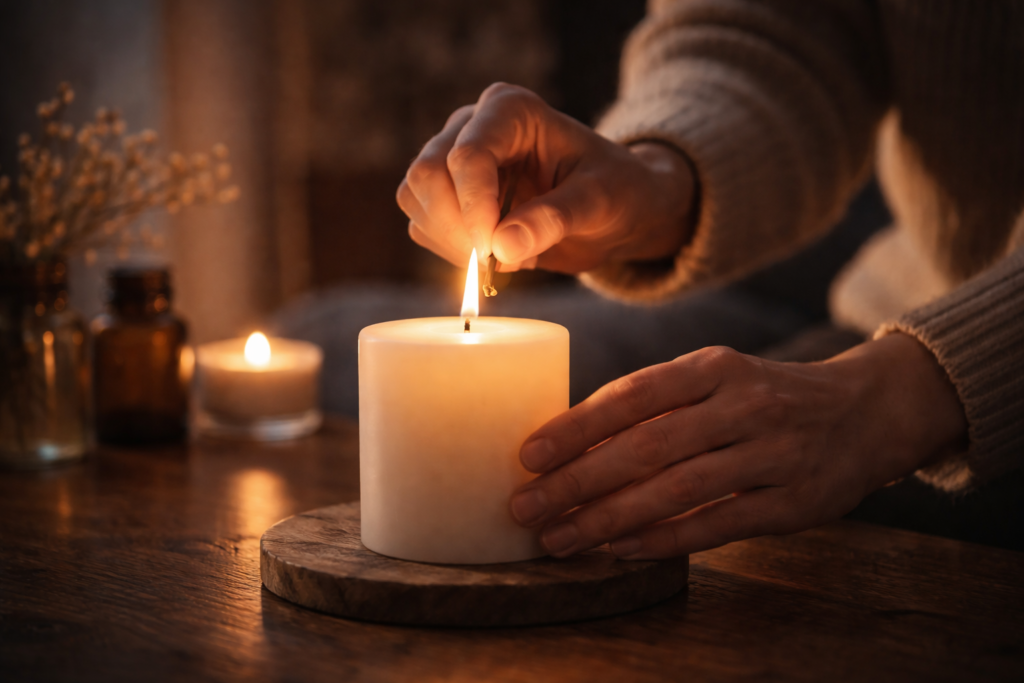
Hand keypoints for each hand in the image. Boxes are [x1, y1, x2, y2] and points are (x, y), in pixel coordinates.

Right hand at [396, 83, 695, 271]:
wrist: (613, 211)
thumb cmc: (615, 192)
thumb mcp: (599, 202)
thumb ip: (554, 220)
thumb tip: (500, 248)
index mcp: (510, 111)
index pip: (467, 155)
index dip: (474, 208)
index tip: (494, 250)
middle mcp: (472, 126)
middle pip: (427, 174)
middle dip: (457, 227)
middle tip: (500, 259)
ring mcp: (451, 158)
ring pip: (415, 199)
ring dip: (452, 242)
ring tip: (510, 255)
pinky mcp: (444, 195)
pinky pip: (422, 225)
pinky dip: (451, 252)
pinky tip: (498, 255)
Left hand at [509, 334, 967, 558]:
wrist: (865, 411)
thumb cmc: (766, 396)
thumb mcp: (718, 379)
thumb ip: (658, 403)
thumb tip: (573, 437)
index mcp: (716, 367)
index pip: (635, 393)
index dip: (579, 424)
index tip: (530, 453)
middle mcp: (745, 405)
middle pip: (649, 446)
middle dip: (579, 481)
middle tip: (527, 506)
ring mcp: (773, 454)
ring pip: (677, 490)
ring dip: (609, 519)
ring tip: (560, 538)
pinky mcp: (793, 501)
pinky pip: (717, 525)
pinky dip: (664, 539)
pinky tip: (621, 549)